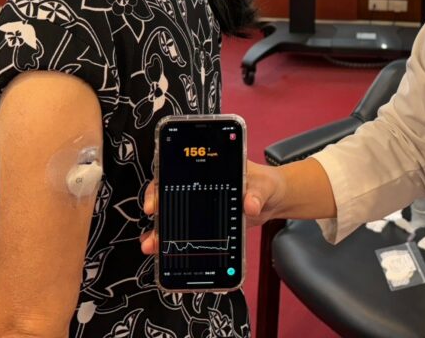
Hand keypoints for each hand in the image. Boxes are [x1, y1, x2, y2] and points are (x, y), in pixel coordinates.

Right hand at [140, 160, 284, 255]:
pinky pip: (185, 232)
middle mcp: (198, 187)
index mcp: (207, 170)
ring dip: (159, 231)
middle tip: (152, 223)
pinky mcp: (206, 224)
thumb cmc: (265, 184)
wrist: (273, 200)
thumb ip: (257, 194)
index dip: (160, 185)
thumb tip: (250, 204)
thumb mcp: (262, 186)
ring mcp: (200, 206)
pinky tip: (164, 254)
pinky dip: (173, 242)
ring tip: (150, 245)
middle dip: (155, 208)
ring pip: (172, 215)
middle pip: (168, 195)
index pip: (175, 173)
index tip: (154, 201)